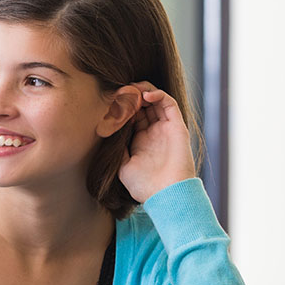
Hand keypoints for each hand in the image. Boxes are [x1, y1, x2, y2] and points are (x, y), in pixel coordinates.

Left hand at [117, 81, 197, 202]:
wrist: (166, 195)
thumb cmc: (144, 186)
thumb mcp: (123, 166)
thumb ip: (117, 149)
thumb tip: (107, 133)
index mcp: (140, 140)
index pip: (131, 116)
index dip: (122, 107)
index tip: (110, 102)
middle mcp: (154, 132)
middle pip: (143, 106)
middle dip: (131, 96)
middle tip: (119, 91)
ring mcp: (165, 128)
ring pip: (156, 101)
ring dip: (143, 91)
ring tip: (131, 89)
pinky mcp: (177, 127)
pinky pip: (169, 104)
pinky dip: (158, 95)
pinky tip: (145, 95)